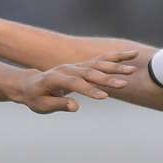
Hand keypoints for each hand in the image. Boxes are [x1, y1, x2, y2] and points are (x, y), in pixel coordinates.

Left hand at [11, 51, 137, 113]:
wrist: (30, 84)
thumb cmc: (35, 98)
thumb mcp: (42, 105)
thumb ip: (58, 105)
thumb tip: (75, 107)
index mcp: (55, 78)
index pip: (76, 84)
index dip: (90, 90)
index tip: (104, 97)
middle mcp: (67, 68)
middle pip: (90, 72)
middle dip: (107, 78)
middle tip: (124, 84)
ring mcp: (76, 65)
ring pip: (98, 64)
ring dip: (116, 66)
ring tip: (132, 70)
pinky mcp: (83, 65)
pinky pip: (102, 60)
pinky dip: (117, 57)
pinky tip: (133, 55)